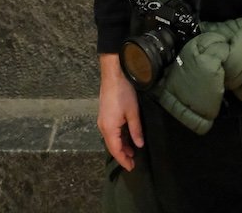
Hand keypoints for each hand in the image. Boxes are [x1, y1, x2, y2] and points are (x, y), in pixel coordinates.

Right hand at [97, 54, 143, 170]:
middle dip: (122, 155)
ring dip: (121, 146)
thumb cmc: (123, 92)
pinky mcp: (104, 114)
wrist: (113, 73)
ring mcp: (102, 120)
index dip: (124, 160)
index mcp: (109, 128)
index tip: (132, 168)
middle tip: (133, 162)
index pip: (116, 150)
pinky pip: (110, 131)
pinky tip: (126, 138)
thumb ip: (135, 130)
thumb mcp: (133, 112)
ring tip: (132, 151)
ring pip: (111, 139)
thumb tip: (139, 145)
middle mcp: (103, 126)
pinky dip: (118, 138)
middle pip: (112, 146)